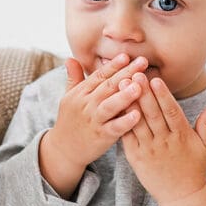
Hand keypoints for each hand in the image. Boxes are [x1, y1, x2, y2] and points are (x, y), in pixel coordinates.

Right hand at [39, 54, 146, 194]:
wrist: (63, 150)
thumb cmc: (71, 121)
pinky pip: (114, 128)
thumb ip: (74, 78)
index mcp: (81, 93)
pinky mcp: (100, 137)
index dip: (113, 65)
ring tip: (139, 86)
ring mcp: (93, 120)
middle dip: (126, 73)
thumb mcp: (69, 98)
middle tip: (142, 62)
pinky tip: (138, 115)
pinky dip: (125, 122)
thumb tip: (71, 58)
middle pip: (108, 86)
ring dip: (124, 95)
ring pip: (110, 106)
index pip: (99, 75)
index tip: (127, 55)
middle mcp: (86, 104)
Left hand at [121, 73, 205, 204]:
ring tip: (122, 86)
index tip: (155, 79)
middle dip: (144, 93)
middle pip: (153, 114)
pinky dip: (121, 123)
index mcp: (181, 135)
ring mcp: (149, 150)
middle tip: (135, 75)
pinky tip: (115, 108)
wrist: (181, 196)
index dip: (163, 95)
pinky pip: (127, 138)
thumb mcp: (204, 145)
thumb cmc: (193, 167)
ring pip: (138, 123)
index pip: (171, 111)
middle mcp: (164, 141)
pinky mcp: (136, 158)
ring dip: (130, 104)